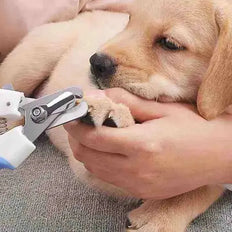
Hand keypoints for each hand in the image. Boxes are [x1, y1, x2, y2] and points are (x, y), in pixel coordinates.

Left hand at [64, 88, 231, 198]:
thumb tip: (96, 95)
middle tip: (77, 123)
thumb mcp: (160, 109)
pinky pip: (108, 178)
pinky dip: (98, 163)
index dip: (76, 125)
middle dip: (75, 138)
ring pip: (94, 169)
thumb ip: (125, 101)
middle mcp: (136, 170)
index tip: (70, 114)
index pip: (94, 138)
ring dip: (85, 151)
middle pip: (87, 156)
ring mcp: (138, 185)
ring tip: (89, 134)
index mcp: (142, 145)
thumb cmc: (192, 128)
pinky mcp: (140, 192)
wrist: (218, 156)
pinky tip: (106, 150)